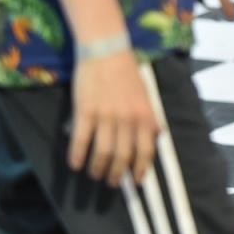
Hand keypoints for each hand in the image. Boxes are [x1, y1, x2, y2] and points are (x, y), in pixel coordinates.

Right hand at [69, 49, 159, 187]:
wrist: (106, 51)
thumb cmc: (127, 73)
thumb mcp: (146, 96)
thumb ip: (151, 117)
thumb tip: (157, 135)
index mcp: (145, 116)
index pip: (146, 151)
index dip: (140, 169)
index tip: (135, 182)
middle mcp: (128, 120)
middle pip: (123, 156)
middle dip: (117, 173)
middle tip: (111, 182)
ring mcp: (106, 116)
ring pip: (103, 152)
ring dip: (98, 168)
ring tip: (94, 175)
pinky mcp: (85, 111)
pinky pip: (82, 139)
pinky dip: (78, 155)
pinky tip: (75, 165)